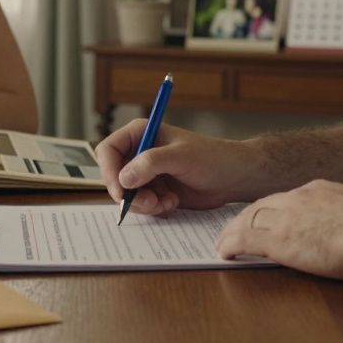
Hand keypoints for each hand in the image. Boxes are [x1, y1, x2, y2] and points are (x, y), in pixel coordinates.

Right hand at [94, 119, 258, 215]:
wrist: (234, 177)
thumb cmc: (212, 158)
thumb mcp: (181, 157)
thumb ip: (150, 163)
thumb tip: (124, 177)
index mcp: (141, 133)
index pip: (109, 150)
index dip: (108, 171)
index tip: (120, 191)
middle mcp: (140, 152)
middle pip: (114, 176)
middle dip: (129, 194)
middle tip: (149, 203)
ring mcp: (147, 173)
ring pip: (127, 194)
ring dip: (143, 204)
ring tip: (166, 202)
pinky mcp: (156, 190)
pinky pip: (141, 204)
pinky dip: (154, 208)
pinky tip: (173, 202)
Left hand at [215, 179, 342, 280]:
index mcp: (321, 190)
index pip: (286, 198)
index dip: (271, 208)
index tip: (265, 216)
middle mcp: (299, 198)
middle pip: (261, 204)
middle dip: (245, 216)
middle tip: (233, 227)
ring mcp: (287, 217)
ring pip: (248, 219)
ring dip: (232, 231)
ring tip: (222, 242)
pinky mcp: (279, 239)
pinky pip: (245, 239)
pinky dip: (230, 244)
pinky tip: (223, 253)